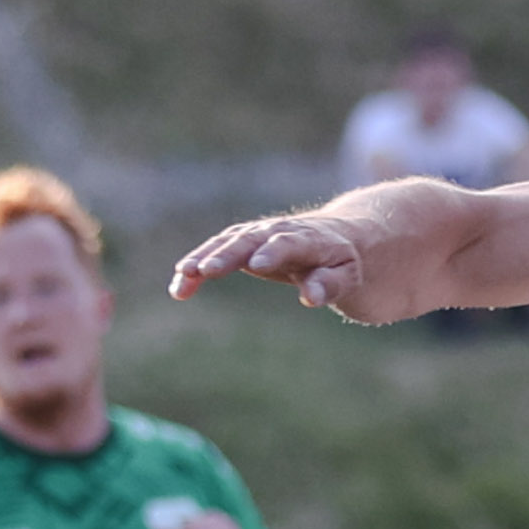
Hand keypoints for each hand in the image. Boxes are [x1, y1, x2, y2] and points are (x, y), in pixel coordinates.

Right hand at [169, 212, 378, 317]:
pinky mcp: (243, 242)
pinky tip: (180, 286)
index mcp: (308, 238)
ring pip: (226, 243)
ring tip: (182, 277)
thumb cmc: (344, 261)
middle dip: (226, 254)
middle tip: (203, 271)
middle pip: (249, 240)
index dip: (273, 252)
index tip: (256, 266)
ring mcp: (257, 235)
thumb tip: (309, 298)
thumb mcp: (348, 275)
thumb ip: (330, 284)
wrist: (336, 236)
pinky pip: (217, 251)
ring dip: (203, 258)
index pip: (288, 242)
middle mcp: (277, 231)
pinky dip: (198, 266)